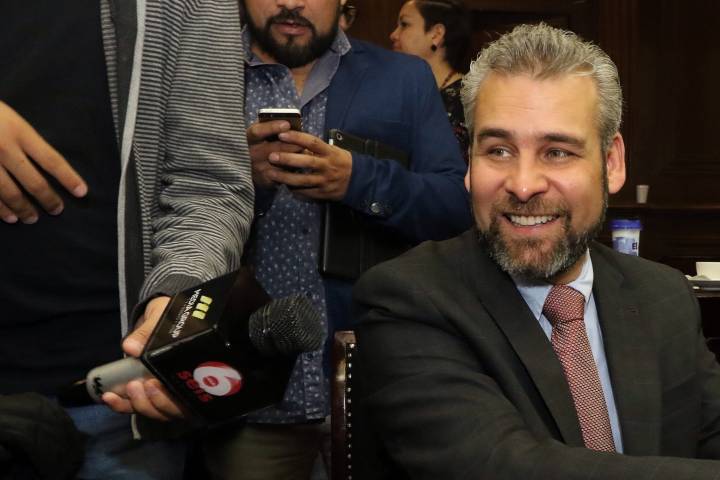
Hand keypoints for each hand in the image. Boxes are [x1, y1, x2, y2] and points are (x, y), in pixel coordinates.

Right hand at [0, 101, 86, 223]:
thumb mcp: (9, 117)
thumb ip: (24, 140)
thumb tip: (46, 166)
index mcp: (19, 131)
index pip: (52, 160)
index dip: (69, 178)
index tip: (82, 192)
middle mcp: (4, 147)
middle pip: (34, 181)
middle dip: (48, 199)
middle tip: (57, 210)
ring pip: (9, 193)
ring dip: (24, 208)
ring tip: (32, 218)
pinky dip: (0, 209)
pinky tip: (9, 217)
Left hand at [103, 296, 186, 420]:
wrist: (162, 314)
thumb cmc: (171, 316)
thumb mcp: (161, 316)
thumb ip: (148, 330)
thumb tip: (131, 347)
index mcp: (194, 369)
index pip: (190, 396)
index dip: (173, 399)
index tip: (154, 384)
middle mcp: (182, 385)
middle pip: (172, 410)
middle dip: (154, 403)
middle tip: (139, 386)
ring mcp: (165, 391)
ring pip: (156, 412)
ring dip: (139, 405)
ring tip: (126, 388)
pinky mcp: (147, 392)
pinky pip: (137, 406)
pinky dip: (122, 405)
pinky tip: (108, 397)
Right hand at [246, 119, 302, 188]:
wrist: (247, 167)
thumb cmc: (258, 144)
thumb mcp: (258, 133)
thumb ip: (269, 126)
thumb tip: (288, 122)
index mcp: (248, 138)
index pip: (258, 131)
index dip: (272, 128)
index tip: (287, 124)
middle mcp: (251, 153)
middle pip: (276, 148)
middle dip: (293, 145)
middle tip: (304, 143)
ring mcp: (258, 168)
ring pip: (282, 163)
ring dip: (296, 158)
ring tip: (306, 153)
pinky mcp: (265, 180)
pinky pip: (284, 175)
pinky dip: (293, 170)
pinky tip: (300, 166)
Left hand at [266, 130, 352, 200]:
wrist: (358, 180)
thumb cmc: (340, 161)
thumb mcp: (332, 150)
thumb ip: (315, 148)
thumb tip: (294, 141)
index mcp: (330, 152)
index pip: (312, 142)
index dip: (297, 138)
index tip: (281, 134)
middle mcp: (327, 166)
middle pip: (306, 162)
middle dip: (287, 159)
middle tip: (272, 156)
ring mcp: (325, 181)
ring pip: (303, 180)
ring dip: (285, 177)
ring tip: (271, 173)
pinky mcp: (323, 193)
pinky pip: (306, 193)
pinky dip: (294, 190)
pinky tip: (284, 186)